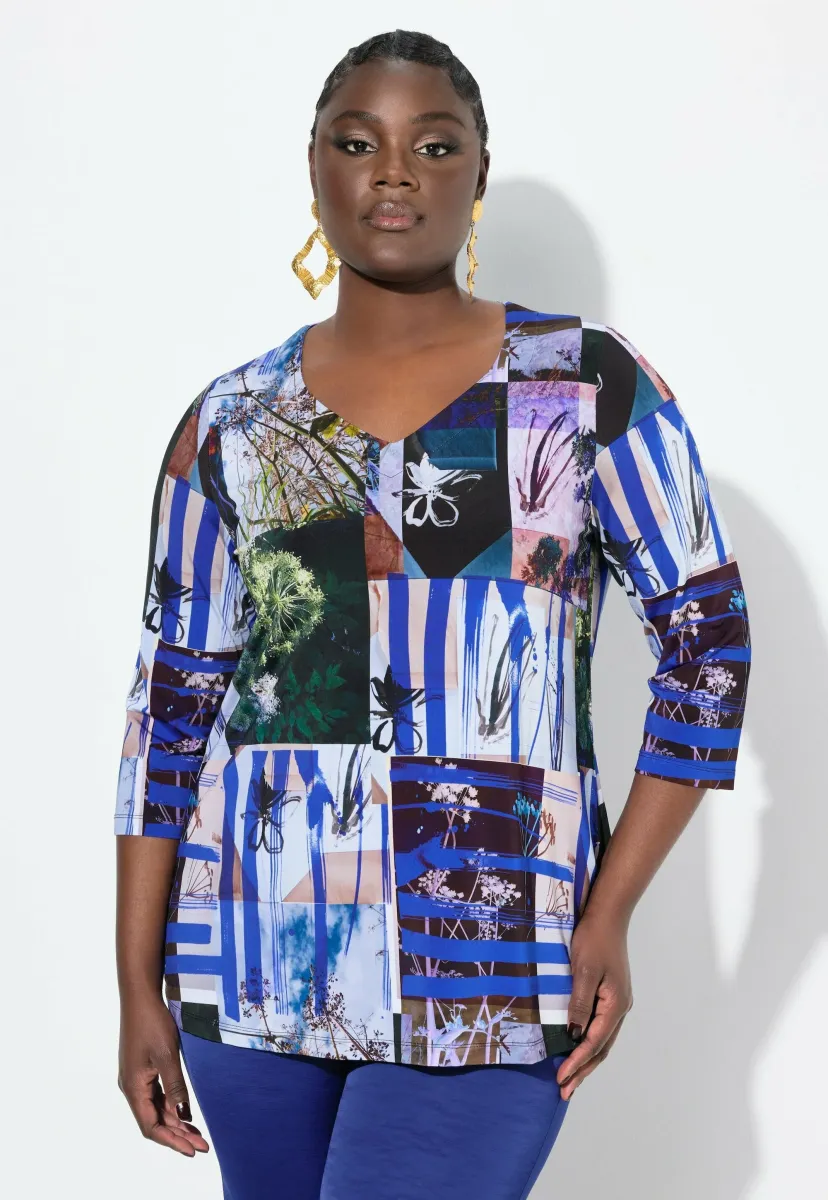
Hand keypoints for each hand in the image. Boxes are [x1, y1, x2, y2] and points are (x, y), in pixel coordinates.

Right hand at [118, 995, 208, 1155]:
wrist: (140, 997)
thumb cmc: (152, 1023)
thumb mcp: (167, 1055)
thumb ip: (175, 1087)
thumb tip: (183, 1115)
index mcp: (133, 1087)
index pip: (150, 1126)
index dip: (171, 1141)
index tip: (192, 1151)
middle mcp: (131, 1087)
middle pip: (153, 1120)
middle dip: (177, 1135)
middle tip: (202, 1145)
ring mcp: (136, 1078)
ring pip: (156, 1109)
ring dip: (175, 1122)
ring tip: (197, 1133)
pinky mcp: (142, 1069)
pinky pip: (156, 1095)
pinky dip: (171, 1106)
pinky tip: (186, 1111)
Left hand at [556, 908, 632, 1100]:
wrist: (608, 916)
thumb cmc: (594, 940)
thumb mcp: (583, 971)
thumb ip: (579, 1003)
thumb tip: (573, 1035)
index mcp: (615, 1005)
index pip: (594, 1042)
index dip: (578, 1062)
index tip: (562, 1078)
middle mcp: (620, 1008)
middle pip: (602, 1048)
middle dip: (584, 1070)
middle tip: (565, 1090)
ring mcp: (618, 1002)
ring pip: (603, 1040)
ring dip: (587, 1060)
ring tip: (571, 1078)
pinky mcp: (612, 995)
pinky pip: (602, 1027)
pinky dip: (590, 1043)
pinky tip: (579, 1046)